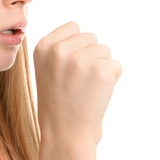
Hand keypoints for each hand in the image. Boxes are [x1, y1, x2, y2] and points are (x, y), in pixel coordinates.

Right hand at [34, 22, 121, 159]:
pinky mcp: (101, 70)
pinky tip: (97, 92)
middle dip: (89, 55)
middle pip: (91, 37)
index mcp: (43, 46)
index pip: (73, 27)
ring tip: (86, 87)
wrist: (64, 132)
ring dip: (101, 66)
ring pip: (105, 50)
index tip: (71, 64)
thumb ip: (58, 47)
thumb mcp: (45, 68)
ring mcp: (80, 59)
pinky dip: (112, 78)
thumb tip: (83, 34)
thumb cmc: (56, 101)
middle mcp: (60, 49)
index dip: (77, 45)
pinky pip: (116, 65)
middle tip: (78, 79)